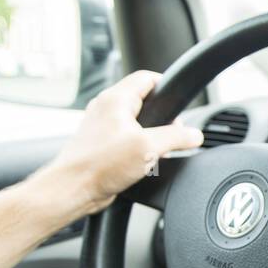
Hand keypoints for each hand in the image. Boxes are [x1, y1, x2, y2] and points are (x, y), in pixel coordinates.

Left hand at [31, 71, 202, 218]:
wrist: (73, 189)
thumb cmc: (100, 165)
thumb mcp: (148, 147)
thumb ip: (176, 138)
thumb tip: (194, 135)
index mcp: (116, 100)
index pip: (147, 78)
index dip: (166, 86)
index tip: (179, 101)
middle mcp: (106, 108)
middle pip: (142, 100)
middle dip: (162, 116)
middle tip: (172, 132)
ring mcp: (101, 126)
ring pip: (134, 120)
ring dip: (150, 134)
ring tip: (156, 150)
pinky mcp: (101, 144)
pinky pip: (126, 137)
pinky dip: (138, 145)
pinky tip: (143, 162)